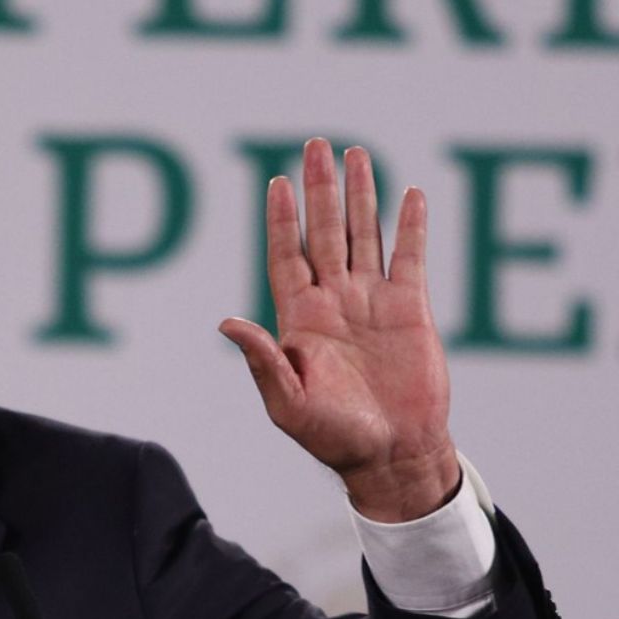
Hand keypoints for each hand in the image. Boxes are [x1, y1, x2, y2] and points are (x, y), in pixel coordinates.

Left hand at [219, 138, 458, 522]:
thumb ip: (262, 360)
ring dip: (360, 194)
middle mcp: (333, 300)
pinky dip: (410, 225)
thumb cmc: (333, 436)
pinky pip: (410, 257)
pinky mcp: (411, 308)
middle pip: (324, 231)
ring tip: (355, 153)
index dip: (279, 219)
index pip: (285, 254)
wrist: (391, 454)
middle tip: (315, 145)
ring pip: (364, 234)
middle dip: (319, 189)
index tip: (275, 182)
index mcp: (299, 318)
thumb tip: (226, 322)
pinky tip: (409, 193)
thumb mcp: (287, 403)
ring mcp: (372, 301)